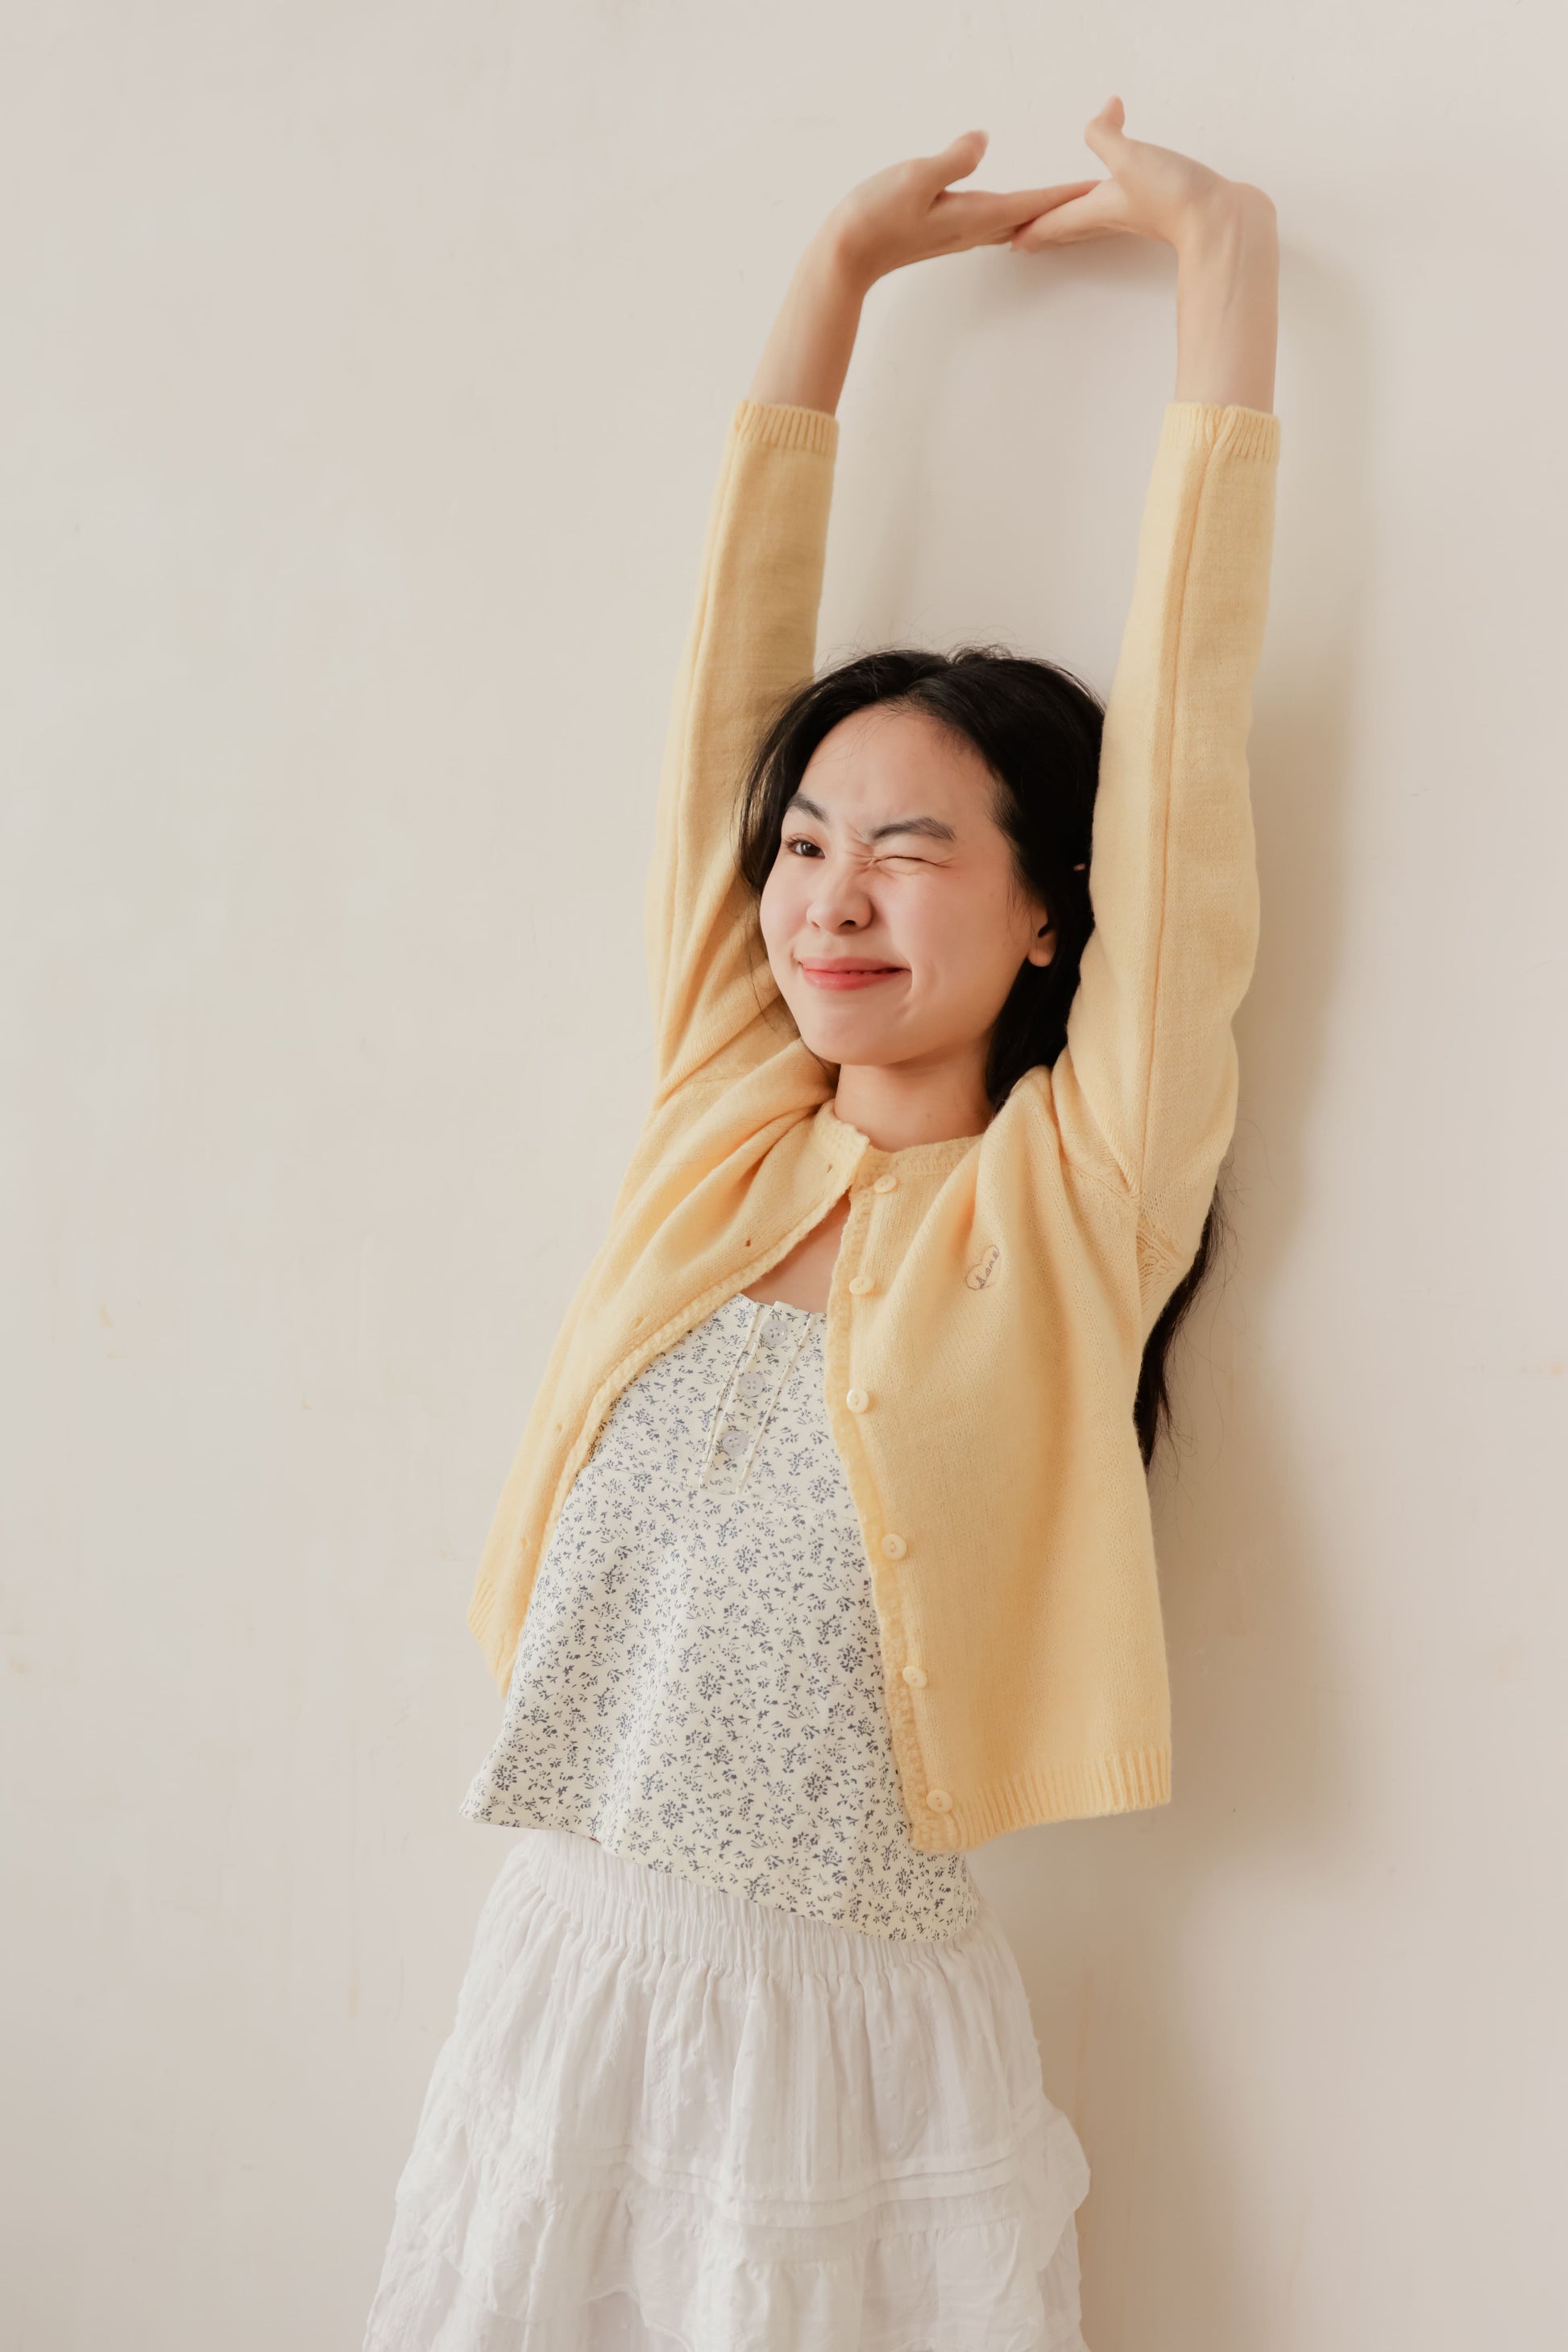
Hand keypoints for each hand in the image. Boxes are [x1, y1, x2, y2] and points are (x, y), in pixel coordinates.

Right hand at [822, 130, 1098, 289]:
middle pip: (1030, 219)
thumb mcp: (915, 177)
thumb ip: (953, 158)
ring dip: (1040, 216)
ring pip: (1013, 224)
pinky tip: (1015, 218)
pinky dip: (1014, 217)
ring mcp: (959, 234)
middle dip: (1061, 208)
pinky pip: (993, 224)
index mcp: (974, 215)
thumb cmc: (875, 216)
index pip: (1032, 203)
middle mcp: (973, 229)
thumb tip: (983, 140)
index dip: (1065, 194)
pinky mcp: (945, 232)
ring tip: (1064, 208)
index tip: (1095, 189)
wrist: (847, 255)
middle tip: (1094, 201)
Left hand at [1010, 97, 1272, 252]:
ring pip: (1097, 220)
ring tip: (1066, 224)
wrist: (1221, 220)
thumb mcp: (1129, 157)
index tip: (1011, 243)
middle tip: (1028, 242)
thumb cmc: (1173, 196)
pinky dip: (1112, 201)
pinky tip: (1124, 190)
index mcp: (1098, 209)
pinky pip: (1125, 206)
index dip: (1031, 230)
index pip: (1055, 221)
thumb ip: (1106, 133)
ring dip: (1077, 223)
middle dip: (1050, 232)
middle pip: (1072, 227)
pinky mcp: (1163, 210)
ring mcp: (1139, 216)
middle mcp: (1114, 217)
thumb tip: (1105, 109)